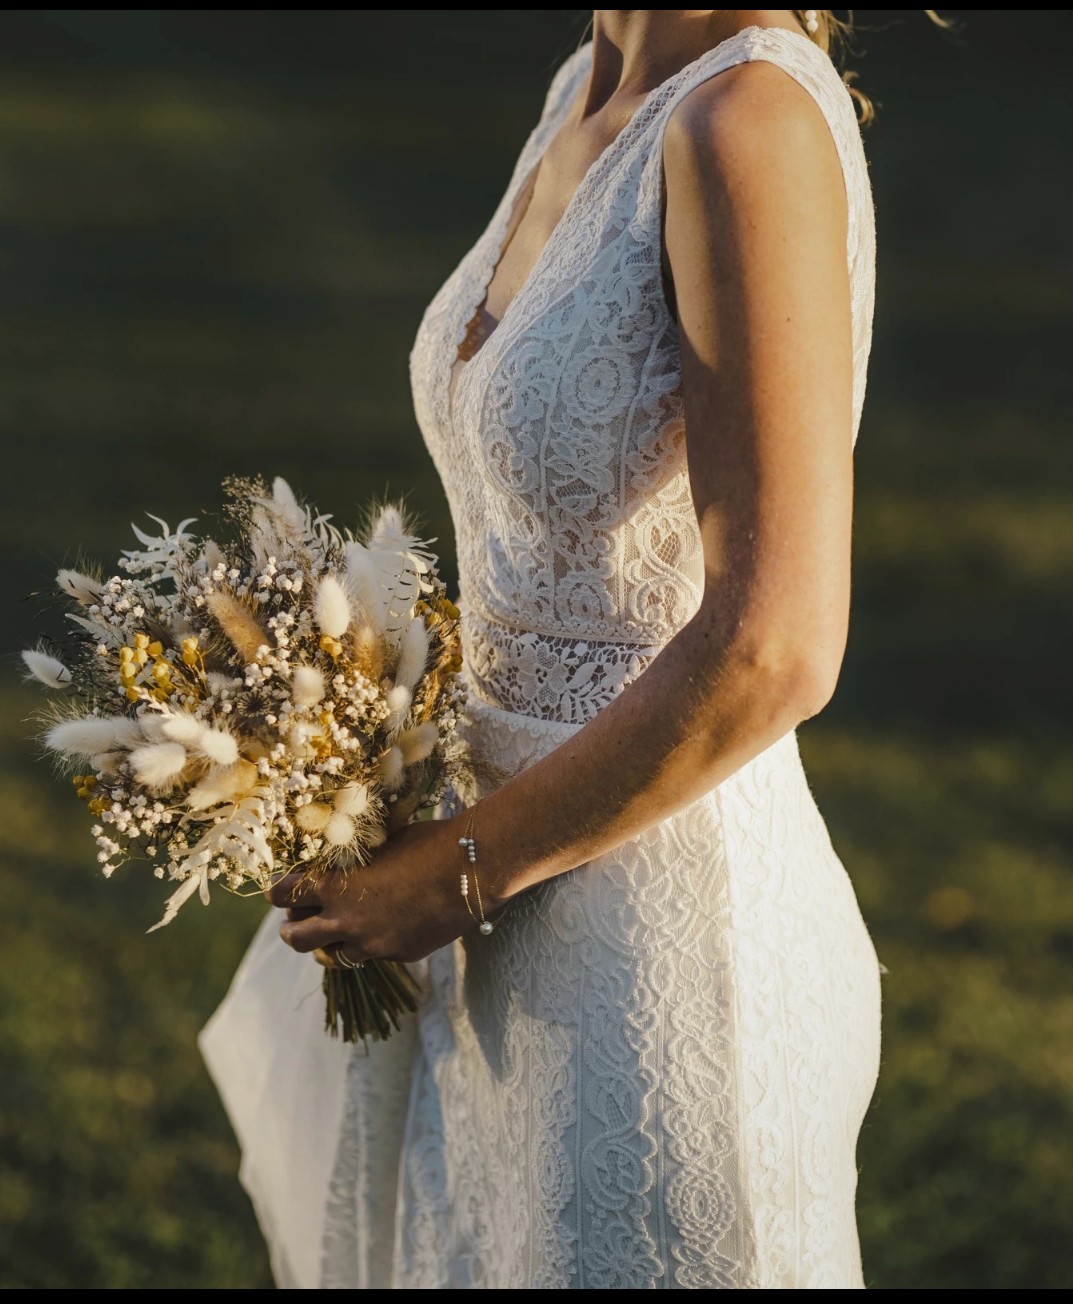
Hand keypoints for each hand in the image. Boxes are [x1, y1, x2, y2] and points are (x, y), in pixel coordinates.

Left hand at [264, 813, 475, 964]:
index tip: (275, 891)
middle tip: (290, 924)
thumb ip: (354, 860)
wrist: (469, 871)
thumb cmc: (427, 844)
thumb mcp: (380, 844)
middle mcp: (346, 921)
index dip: (277, 892)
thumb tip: (341, 856)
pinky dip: (371, 943)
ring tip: (330, 937)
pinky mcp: (398, 955)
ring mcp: (372, 944)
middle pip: (297, 938)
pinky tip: (384, 927)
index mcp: (335, 887)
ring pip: (333, 956)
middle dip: (290, 930)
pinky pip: (374, 954)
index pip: (286, 894)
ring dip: (328, 945)